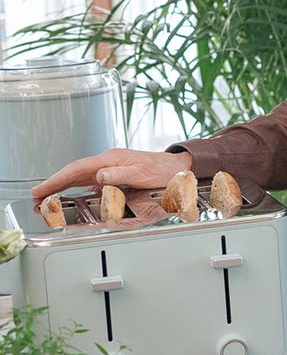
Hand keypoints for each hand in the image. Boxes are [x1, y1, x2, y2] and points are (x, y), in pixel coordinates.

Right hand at [32, 148, 193, 200]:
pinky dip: (76, 186)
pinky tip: (71, 193)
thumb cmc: (164, 170)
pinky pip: (90, 180)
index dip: (57, 179)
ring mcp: (112, 167)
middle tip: (37, 195)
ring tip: (47, 195)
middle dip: (54, 182)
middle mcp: (109, 161)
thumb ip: (120, 174)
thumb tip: (98, 177)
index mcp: (112, 159)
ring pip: (81, 175)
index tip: (42, 188)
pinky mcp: (116, 173)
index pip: (78, 169)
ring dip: (63, 185)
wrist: (180, 168)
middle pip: (75, 171)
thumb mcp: (142, 173)